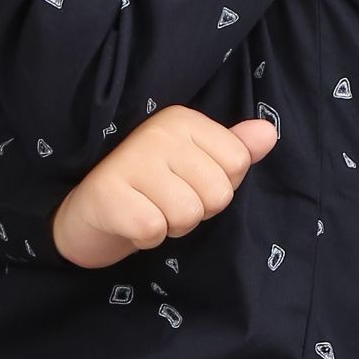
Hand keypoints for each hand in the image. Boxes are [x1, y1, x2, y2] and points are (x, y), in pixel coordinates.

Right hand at [49, 105, 278, 267]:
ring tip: (149, 211)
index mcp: (182, 120)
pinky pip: (154, 229)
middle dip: (197, 212)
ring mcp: (130, 160)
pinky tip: (130, 223)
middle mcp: (157, 132)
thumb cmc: (150, 189)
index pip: (238, 162)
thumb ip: (235, 150)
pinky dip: (146, 237)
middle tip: (165, 202)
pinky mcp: (107, 193)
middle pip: (218, 193)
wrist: (90, 214)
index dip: (219, 187)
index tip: (186, 184)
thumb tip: (269, 133)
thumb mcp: (197, 166)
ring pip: (188, 214)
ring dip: (171, 226)